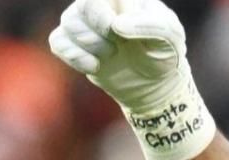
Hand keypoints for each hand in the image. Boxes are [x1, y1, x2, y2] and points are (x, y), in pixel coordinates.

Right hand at [48, 0, 190, 114]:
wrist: (155, 83)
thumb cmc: (164, 52)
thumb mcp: (170, 37)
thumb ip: (150, 25)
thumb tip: (117, 25)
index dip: (104, 15)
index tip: (117, 31)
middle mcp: (101, 4)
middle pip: (83, 6)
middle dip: (99, 29)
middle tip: (117, 45)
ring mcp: (85, 23)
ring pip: (69, 22)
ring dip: (91, 44)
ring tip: (111, 54)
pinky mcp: (74, 45)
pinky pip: (57, 42)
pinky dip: (74, 56)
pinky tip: (94, 66)